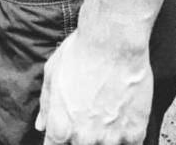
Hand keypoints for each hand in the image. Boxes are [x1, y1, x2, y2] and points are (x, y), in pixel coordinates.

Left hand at [35, 28, 152, 144]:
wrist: (114, 41)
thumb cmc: (81, 51)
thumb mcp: (52, 72)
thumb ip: (46, 104)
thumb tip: (41, 125)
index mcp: (60, 125)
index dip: (59, 140)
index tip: (65, 133)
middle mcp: (83, 138)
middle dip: (82, 135)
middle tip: (90, 112)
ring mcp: (110, 139)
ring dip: (105, 136)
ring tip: (107, 111)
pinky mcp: (134, 134)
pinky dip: (126, 136)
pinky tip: (124, 117)